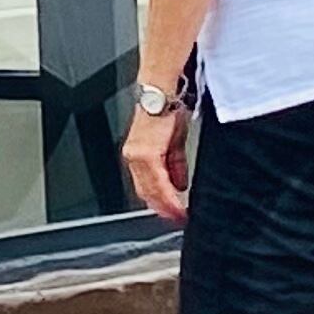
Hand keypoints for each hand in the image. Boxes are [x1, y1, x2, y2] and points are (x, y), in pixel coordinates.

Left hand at [123, 100, 191, 226]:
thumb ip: (174, 165)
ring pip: (150, 189)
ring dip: (166, 205)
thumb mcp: (173, 143)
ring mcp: (137, 155)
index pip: (147, 186)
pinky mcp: (145, 152)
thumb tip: (179, 184)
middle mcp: (134, 156)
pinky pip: (156, 180)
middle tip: (177, 219)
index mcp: (139, 155)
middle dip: (162, 208)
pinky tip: (177, 201)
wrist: (163, 93)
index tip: (173, 214)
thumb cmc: (167, 111)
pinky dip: (167, 194)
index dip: (160, 203)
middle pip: (146, 192)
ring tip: (179, 215)